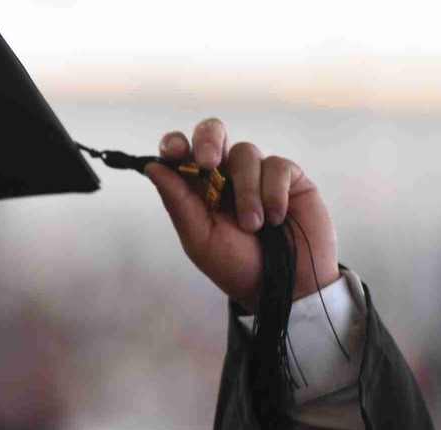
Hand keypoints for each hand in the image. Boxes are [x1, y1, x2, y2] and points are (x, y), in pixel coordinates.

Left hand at [143, 117, 340, 312]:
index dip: (174, 144)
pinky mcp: (289, 176)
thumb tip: (152, 167)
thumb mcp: (200, 239)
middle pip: (212, 132)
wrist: (285, 286)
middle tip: (208, 162)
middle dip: (207, 140)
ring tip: (253, 225)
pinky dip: (274, 193)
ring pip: (244, 152)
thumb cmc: (238, 265)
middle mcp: (225, 174)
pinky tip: (277, 218)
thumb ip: (178, 203)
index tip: (172, 152)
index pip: (180, 153)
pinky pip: (276, 165)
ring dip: (246, 191)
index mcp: (197, 187)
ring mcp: (257, 173)